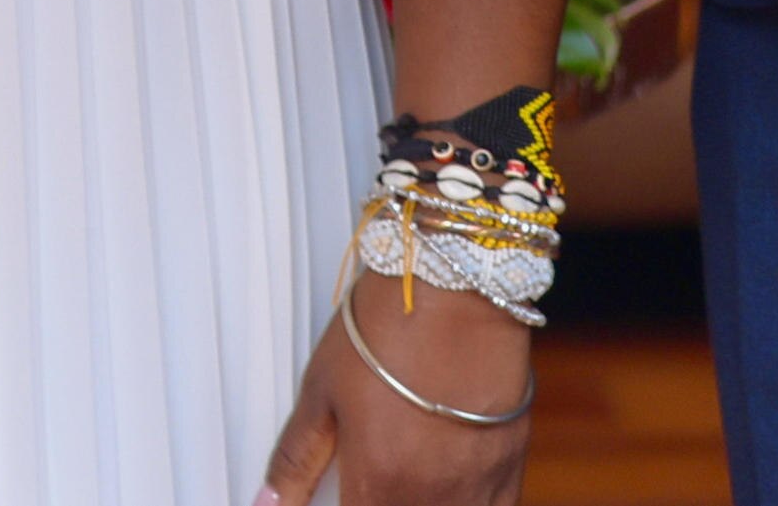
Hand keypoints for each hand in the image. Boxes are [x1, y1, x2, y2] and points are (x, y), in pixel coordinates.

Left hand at [259, 282, 527, 504]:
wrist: (456, 293)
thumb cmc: (386, 332)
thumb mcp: (322, 392)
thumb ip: (295, 458)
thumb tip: (266, 502)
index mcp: (379, 482)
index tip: (342, 493)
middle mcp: (433, 498)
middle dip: (380, 503)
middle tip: (372, 477)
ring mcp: (478, 488)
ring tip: (403, 473)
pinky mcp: (512, 470)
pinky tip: (445, 483)